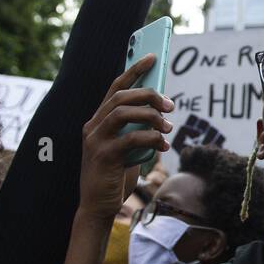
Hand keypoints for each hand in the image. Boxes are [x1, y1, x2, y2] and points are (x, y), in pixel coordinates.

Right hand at [79, 55, 173, 220]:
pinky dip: (151, 139)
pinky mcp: (103, 155)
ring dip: (151, 116)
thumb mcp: (127, 148)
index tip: (153, 56)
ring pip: (124, 112)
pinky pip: (131, 138)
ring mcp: (96, 140)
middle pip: (122, 96)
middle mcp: (93, 126)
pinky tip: (163, 146)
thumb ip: (137, 130)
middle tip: (170, 105)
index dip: (134, 70)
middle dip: (149, 95)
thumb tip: (160, 112)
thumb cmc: (114, 176)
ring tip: (168, 126)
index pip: (115, 87)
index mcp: (98, 120)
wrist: (97, 207)